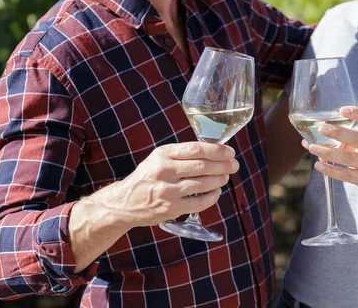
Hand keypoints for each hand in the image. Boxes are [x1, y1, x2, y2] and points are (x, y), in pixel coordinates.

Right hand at [108, 142, 237, 227]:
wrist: (123, 203)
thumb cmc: (148, 177)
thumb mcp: (159, 159)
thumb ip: (182, 155)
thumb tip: (215, 152)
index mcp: (162, 154)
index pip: (196, 149)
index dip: (217, 151)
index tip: (230, 152)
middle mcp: (163, 171)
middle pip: (202, 166)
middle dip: (223, 165)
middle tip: (234, 165)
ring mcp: (166, 191)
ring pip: (202, 184)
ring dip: (219, 180)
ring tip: (226, 177)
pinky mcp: (169, 209)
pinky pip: (198, 202)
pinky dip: (212, 197)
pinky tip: (216, 192)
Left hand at [305, 106, 357, 193]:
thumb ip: (341, 136)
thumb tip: (307, 139)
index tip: (341, 110)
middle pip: (357, 139)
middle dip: (338, 133)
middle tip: (321, 129)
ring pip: (348, 158)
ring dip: (329, 153)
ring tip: (312, 148)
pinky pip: (345, 175)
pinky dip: (331, 170)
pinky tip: (319, 165)